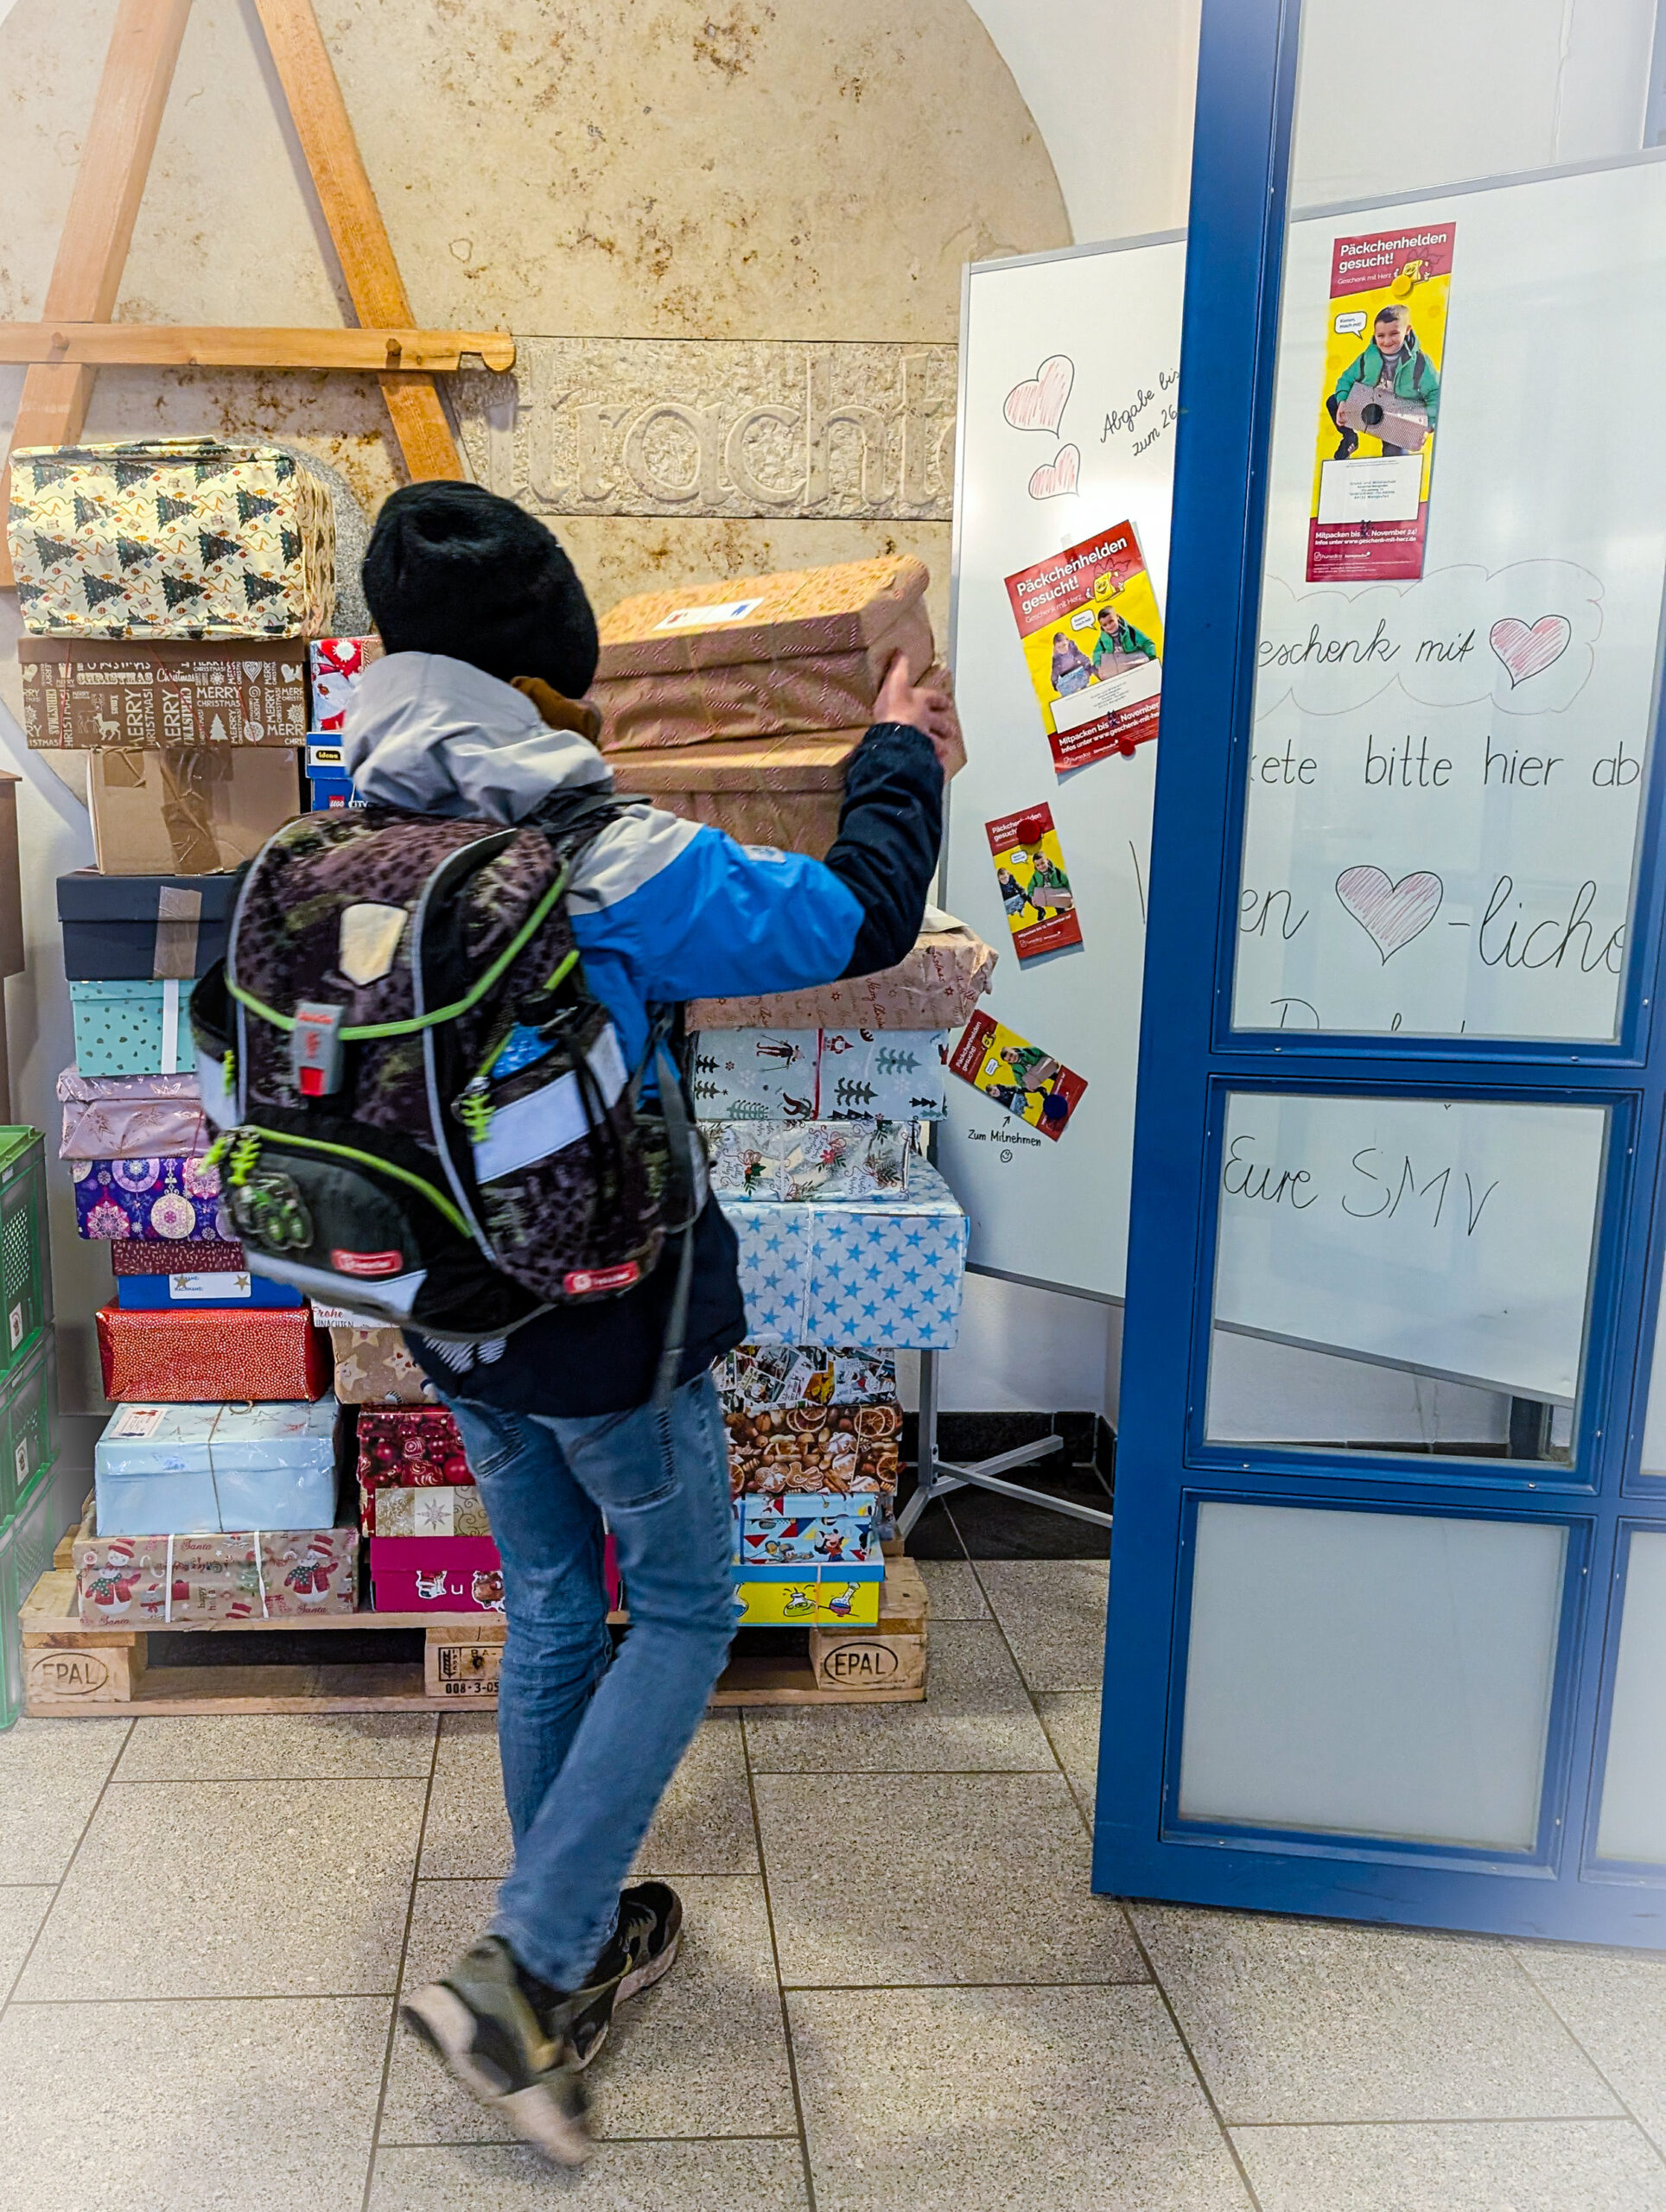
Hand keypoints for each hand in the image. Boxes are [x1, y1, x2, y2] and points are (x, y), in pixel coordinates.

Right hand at [874, 652, 965, 780]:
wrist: (894, 734)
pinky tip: (933, 769)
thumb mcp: (894, 682)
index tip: (946, 702)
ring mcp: (925, 741)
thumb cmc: (894, 709)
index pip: (935, 699)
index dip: (940, 701)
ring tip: (943, 751)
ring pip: (937, 744)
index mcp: (922, 703)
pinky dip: (931, 765)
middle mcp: (926, 722)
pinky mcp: (919, 756)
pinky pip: (928, 762)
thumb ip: (898, 667)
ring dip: (940, 746)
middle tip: (950, 730)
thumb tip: (901, 651)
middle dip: (945, 726)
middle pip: (940, 725)